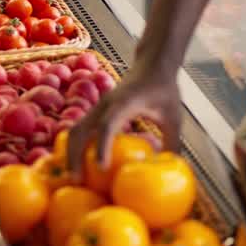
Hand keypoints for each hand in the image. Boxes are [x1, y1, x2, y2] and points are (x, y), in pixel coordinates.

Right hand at [66, 71, 181, 174]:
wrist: (152, 64)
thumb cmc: (164, 88)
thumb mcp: (174, 116)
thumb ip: (173, 143)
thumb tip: (171, 171)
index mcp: (125, 102)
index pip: (108, 125)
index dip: (103, 146)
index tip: (101, 168)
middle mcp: (106, 104)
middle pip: (80, 129)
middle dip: (74, 155)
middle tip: (76, 181)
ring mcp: (98, 107)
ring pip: (75, 129)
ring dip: (71, 152)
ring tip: (74, 177)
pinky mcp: (97, 111)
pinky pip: (80, 129)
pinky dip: (76, 147)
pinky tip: (80, 166)